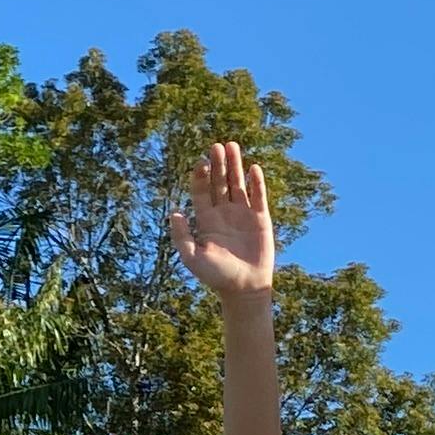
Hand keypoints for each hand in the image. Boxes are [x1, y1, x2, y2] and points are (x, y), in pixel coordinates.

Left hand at [171, 139, 276, 305]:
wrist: (244, 288)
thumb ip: (182, 236)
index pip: (201, 192)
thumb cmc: (216, 276)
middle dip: (217, 164)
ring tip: (232, 146)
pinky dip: (256, 182)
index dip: (200, 176)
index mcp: (206, 220)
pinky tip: (253, 168)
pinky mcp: (260, 219)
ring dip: (235, 166)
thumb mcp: (192, 257)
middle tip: (215, 146)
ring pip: (238, 184)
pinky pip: (258, 196)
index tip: (200, 162)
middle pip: (219, 182)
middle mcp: (224, 214)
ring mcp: (243, 214)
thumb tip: (174, 212)